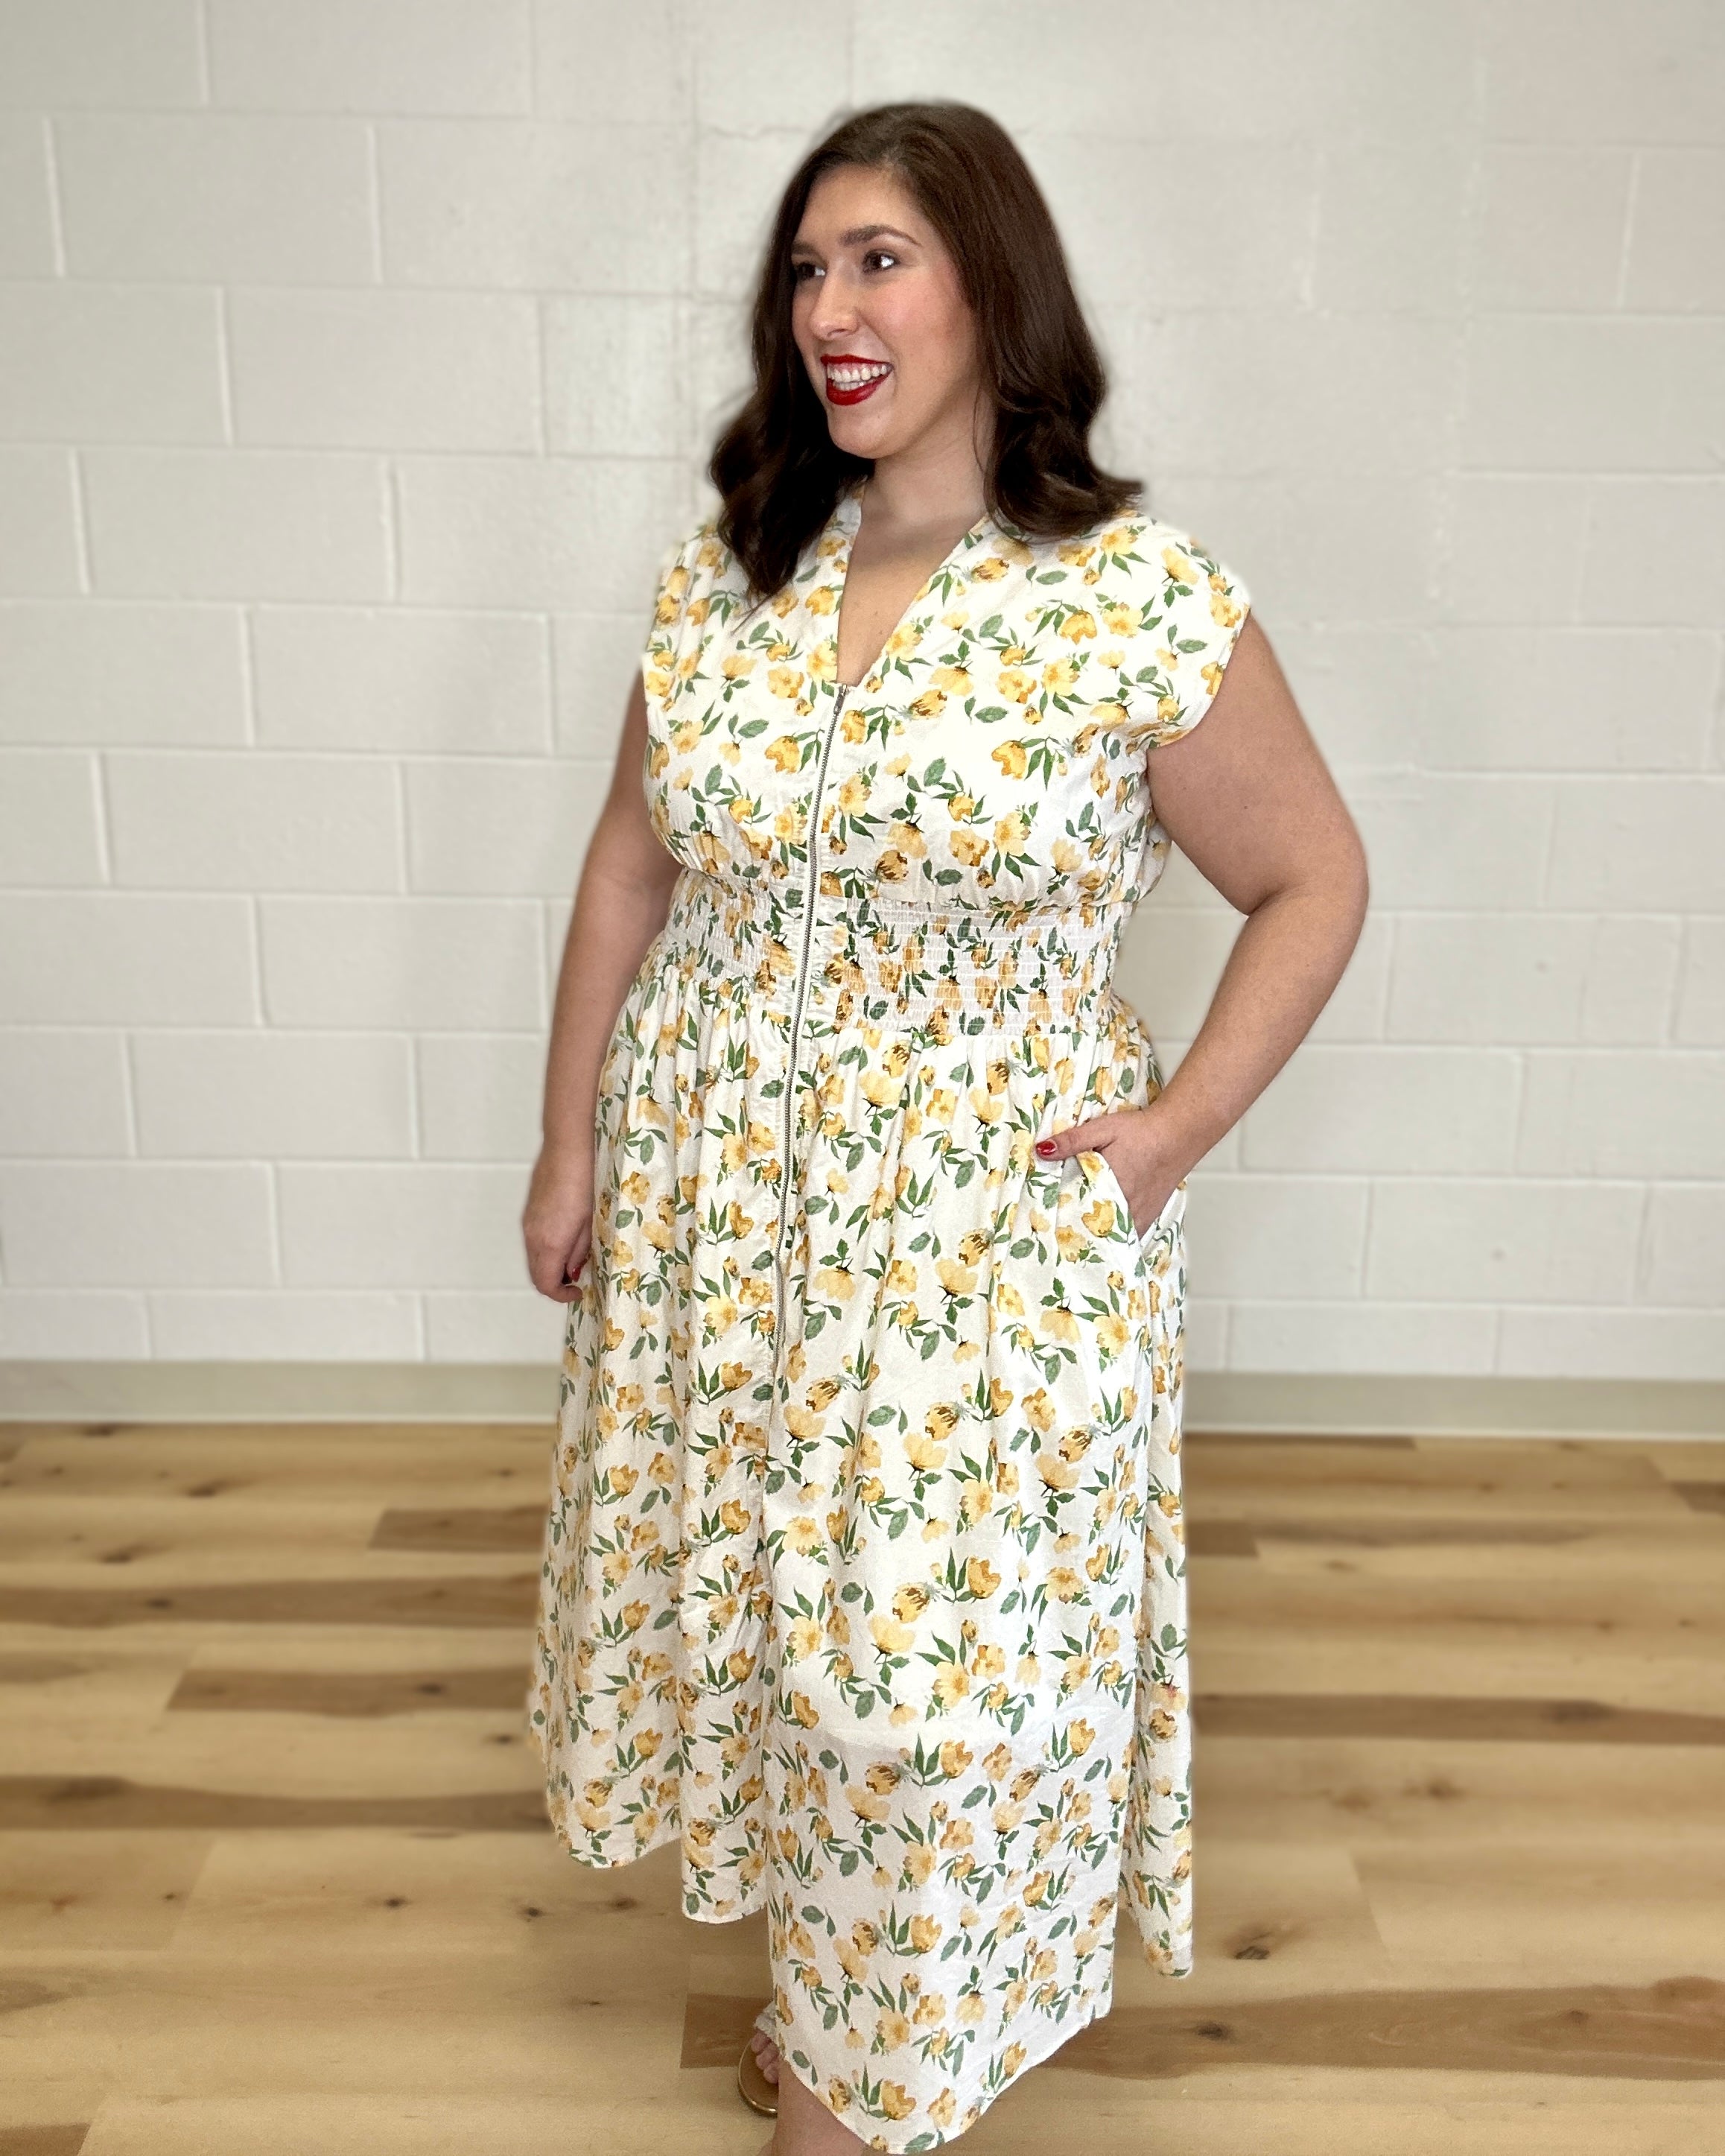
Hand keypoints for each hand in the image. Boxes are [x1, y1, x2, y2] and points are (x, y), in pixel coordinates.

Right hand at [522, 1141, 593, 1302]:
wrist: (568, 1148)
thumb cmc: (587, 1183)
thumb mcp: (591, 1222)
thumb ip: (579, 1251)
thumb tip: (572, 1272)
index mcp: (550, 1243)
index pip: (545, 1284)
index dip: (561, 1296)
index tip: (579, 1293)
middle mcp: (533, 1236)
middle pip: (536, 1273)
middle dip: (555, 1284)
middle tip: (578, 1281)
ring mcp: (528, 1223)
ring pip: (533, 1257)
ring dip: (550, 1266)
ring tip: (574, 1259)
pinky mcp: (529, 1211)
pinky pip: (533, 1241)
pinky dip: (545, 1250)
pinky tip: (565, 1239)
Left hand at [1034, 1107, 1183, 1238]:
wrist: (1179, 1133)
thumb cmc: (1142, 1131)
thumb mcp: (1102, 1129)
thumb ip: (1072, 1141)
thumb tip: (1042, 1150)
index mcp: (1108, 1186)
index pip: (1076, 1213)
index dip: (1059, 1221)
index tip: (1045, 1227)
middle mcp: (1125, 1206)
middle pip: (1093, 1230)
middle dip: (1075, 1234)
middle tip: (1056, 1238)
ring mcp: (1140, 1214)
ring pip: (1112, 1238)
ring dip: (1096, 1239)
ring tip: (1076, 1243)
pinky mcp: (1150, 1216)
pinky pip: (1130, 1236)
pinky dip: (1116, 1239)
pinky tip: (1103, 1239)